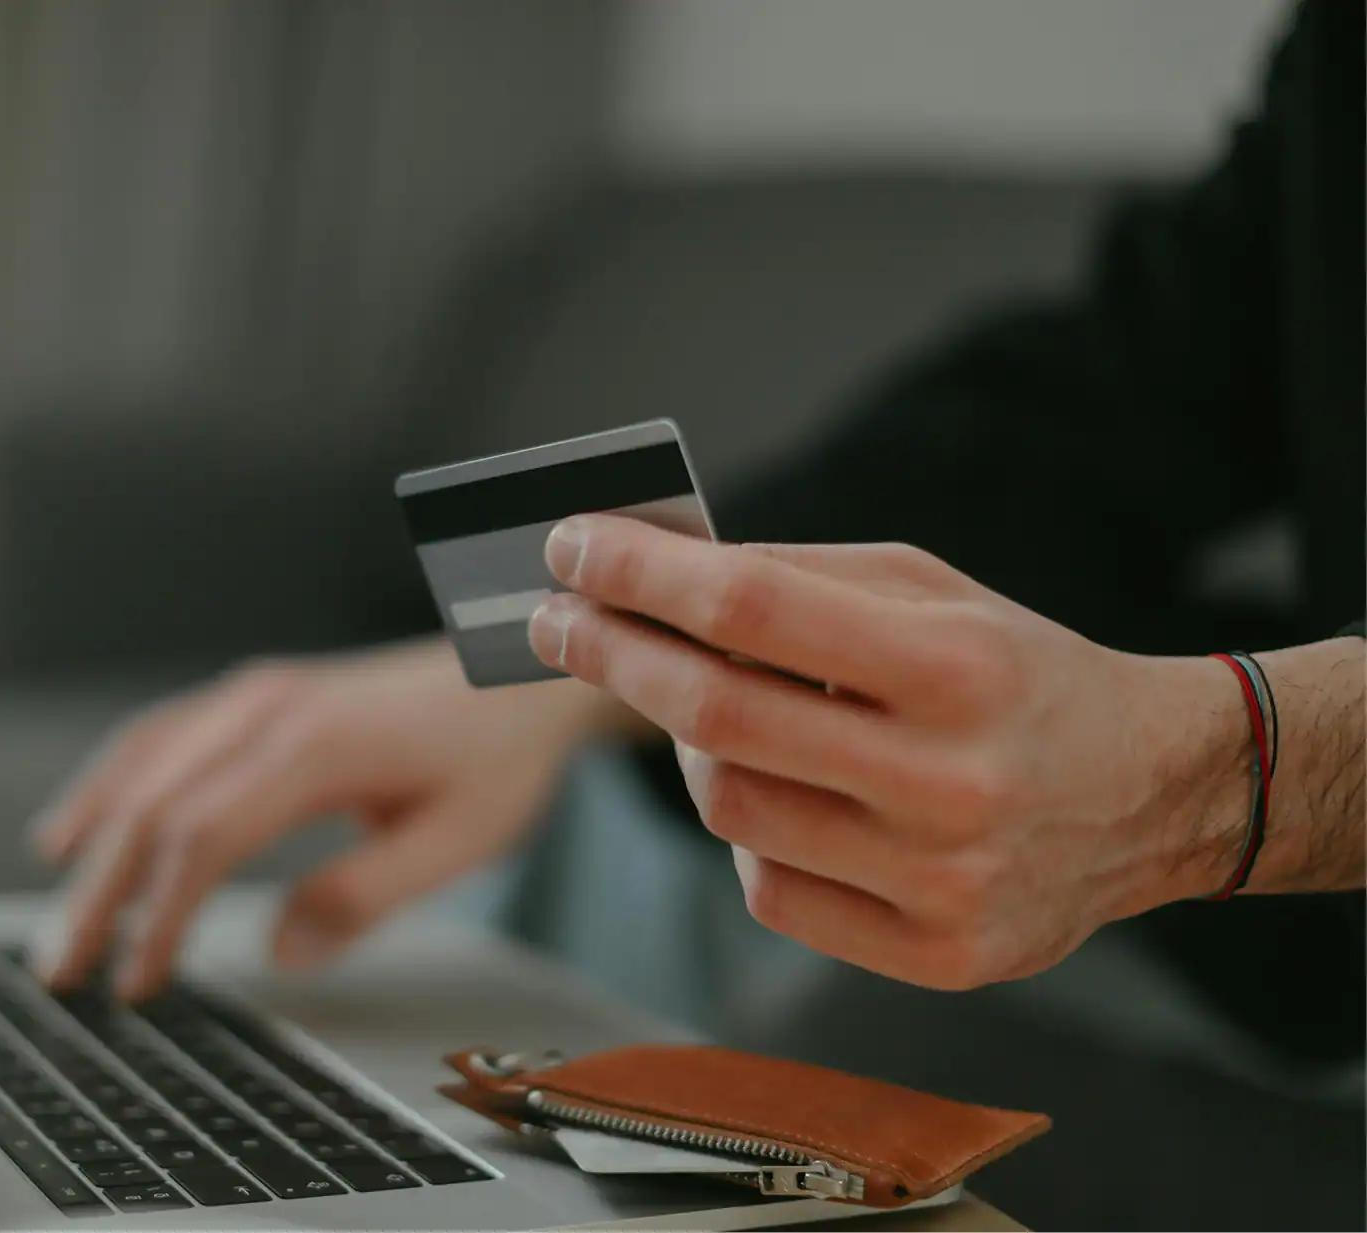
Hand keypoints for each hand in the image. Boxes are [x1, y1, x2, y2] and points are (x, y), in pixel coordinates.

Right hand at [31, 638, 627, 997]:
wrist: (518, 672)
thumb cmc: (496, 751)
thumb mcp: (459, 839)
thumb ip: (367, 895)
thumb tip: (281, 949)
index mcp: (318, 746)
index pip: (205, 835)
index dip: (159, 914)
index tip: (138, 979)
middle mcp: (271, 707)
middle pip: (153, 800)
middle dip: (99, 892)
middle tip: (64, 969)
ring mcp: (258, 694)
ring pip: (142, 761)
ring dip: (90, 839)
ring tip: (59, 917)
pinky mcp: (257, 696)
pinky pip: (160, 733)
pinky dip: (110, 783)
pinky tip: (80, 827)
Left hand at [527, 514, 1261, 989]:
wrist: (1149, 794)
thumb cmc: (1018, 675)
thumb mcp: (932, 591)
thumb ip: (795, 579)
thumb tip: (649, 576)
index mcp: (958, 667)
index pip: (752, 611)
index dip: (642, 576)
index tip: (572, 550)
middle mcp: (953, 782)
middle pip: (717, 718)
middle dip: (611, 656)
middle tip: (557, 621)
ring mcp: (941, 883)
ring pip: (728, 809)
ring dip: (686, 747)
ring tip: (701, 705)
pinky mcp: (933, 956)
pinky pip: (766, 886)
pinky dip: (749, 828)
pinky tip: (779, 790)